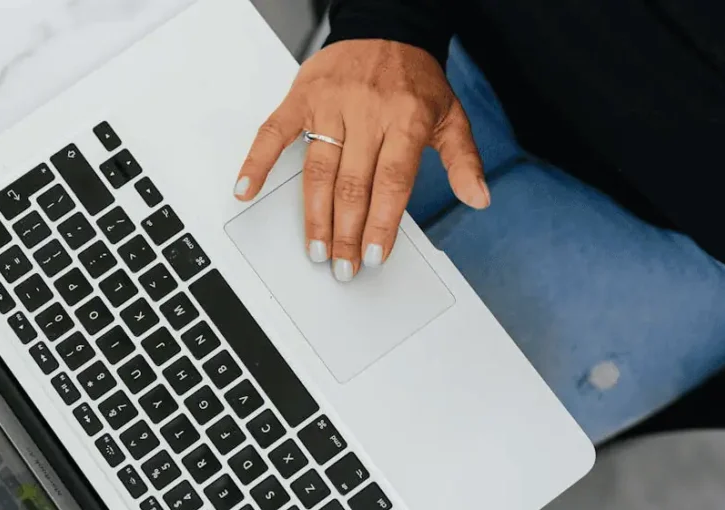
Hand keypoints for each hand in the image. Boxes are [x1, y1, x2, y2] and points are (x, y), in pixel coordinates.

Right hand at [234, 39, 489, 280]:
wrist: (386, 28)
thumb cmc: (414, 79)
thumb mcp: (450, 115)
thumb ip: (464, 160)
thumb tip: (479, 199)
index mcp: (407, 118)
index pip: (392, 181)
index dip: (381, 223)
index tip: (373, 255)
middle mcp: (368, 112)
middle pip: (354, 184)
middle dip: (348, 232)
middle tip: (343, 266)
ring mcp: (331, 104)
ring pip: (319, 170)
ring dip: (315, 215)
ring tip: (317, 249)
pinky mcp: (302, 97)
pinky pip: (273, 133)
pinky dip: (256, 162)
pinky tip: (246, 190)